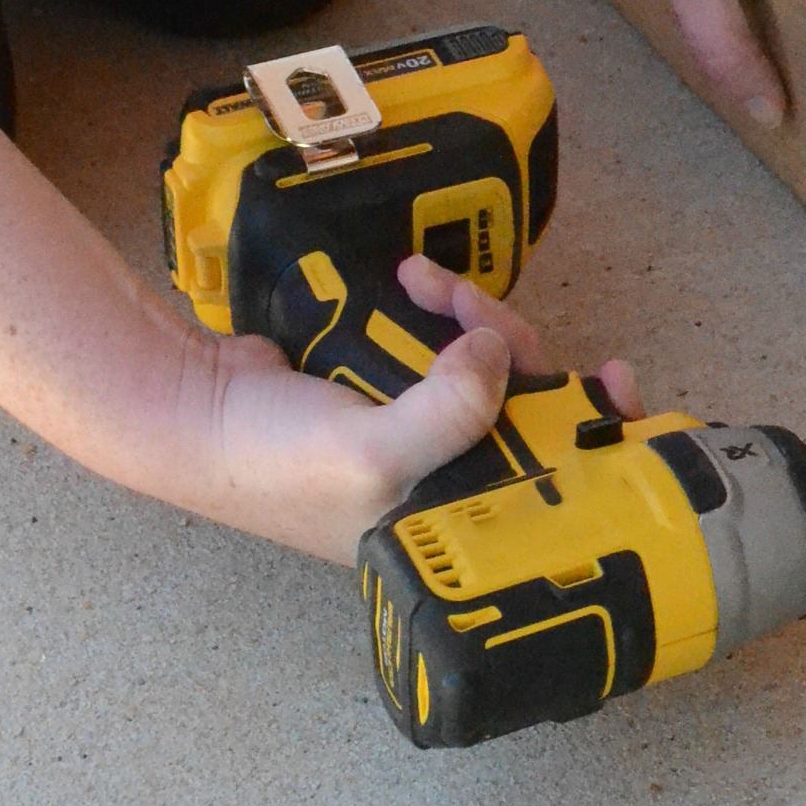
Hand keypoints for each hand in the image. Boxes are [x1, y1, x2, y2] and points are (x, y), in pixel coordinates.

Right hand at [162, 260, 641, 567]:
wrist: (192, 408)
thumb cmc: (276, 462)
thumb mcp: (374, 453)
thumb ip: (453, 411)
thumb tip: (500, 353)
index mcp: (454, 526)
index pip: (552, 489)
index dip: (594, 440)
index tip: (614, 385)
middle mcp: (450, 483)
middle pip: (530, 411)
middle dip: (518, 351)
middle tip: (478, 314)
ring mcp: (424, 429)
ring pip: (492, 366)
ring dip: (475, 315)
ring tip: (430, 283)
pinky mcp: (398, 382)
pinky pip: (447, 341)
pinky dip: (441, 306)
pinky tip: (415, 280)